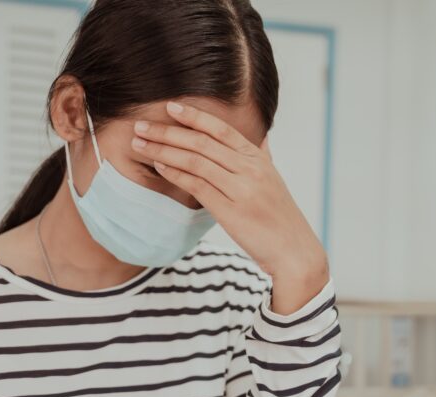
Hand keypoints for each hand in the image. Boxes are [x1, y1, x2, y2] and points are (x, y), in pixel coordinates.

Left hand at [132, 101, 329, 312]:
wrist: (295, 251)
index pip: (221, 129)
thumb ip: (264, 158)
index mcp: (258, 159)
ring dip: (163, 150)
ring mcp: (241, 189)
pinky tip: (158, 167)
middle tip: (142, 125)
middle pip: (202, 141)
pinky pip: (196, 185)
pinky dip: (175, 173)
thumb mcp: (275, 180)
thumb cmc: (281, 218)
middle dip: (168, 131)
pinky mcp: (230, 210)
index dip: (194, 116)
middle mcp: (250, 169)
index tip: (170, 107)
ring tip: (140, 144)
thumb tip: (262, 139)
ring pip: (195, 160)